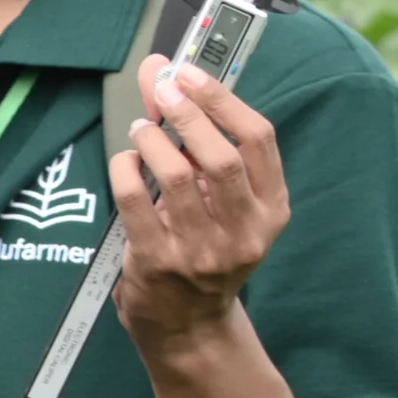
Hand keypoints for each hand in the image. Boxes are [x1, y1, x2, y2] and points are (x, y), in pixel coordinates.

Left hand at [112, 55, 290, 357]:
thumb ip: (206, 146)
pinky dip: (126, 170)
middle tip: (162, 88)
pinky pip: (135, 202)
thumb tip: (168, 76)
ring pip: (176, 177)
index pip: (259, 141)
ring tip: (141, 128)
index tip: (192, 73)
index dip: (223, 100)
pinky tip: (125, 160)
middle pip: (221, 157)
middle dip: (187, 113)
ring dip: (152, 140)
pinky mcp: (160, 262)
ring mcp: (203, 251)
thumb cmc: (206, 248)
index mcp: (272, 209)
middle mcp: (246, 232)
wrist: (189, 324)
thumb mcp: (225, 204)